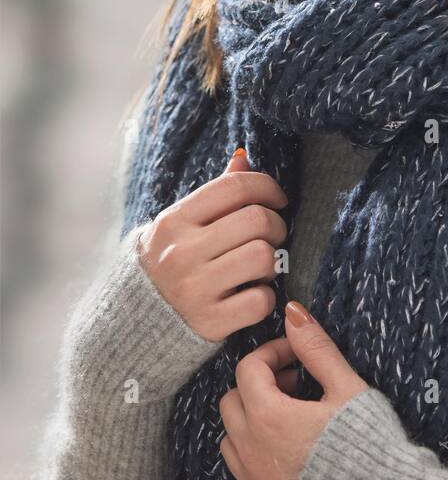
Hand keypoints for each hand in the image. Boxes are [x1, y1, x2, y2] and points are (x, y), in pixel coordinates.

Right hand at [136, 147, 289, 341]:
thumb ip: (215, 194)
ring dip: (272, 262)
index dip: (267, 187)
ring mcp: (194, 289)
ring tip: (260, 266)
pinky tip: (250, 295)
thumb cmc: (171, 261)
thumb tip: (243, 157)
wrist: (138, 320)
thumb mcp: (182, 224)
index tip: (278, 200)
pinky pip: (261, 301)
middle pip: (257, 220)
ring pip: (263, 257)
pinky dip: (265, 298)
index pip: (235, 186)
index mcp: (175, 220)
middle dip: (277, 226)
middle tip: (272, 236)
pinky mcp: (209, 322)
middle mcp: (181, 252)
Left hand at [219, 300, 369, 479]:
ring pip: (230, 440)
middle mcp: (252, 451)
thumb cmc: (368, 448)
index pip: (249, 368)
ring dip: (251, 421)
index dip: (272, 353)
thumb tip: (294, 313)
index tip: (295, 355)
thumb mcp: (347, 389)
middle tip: (293, 384)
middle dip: (258, 384)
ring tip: (288, 419)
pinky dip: (252, 461)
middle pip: (231, 401)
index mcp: (269, 417)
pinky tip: (281, 455)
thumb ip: (316, 349)